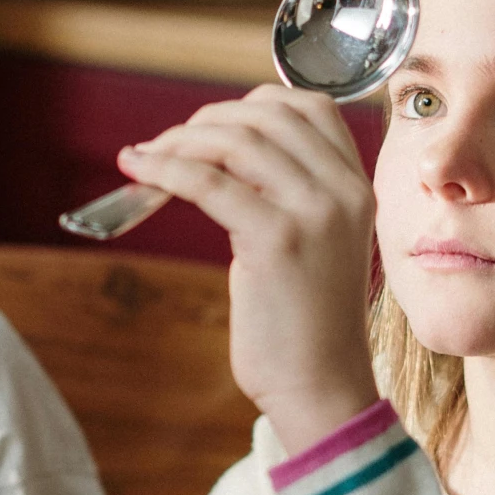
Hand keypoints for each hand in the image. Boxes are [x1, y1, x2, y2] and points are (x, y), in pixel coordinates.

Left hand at [117, 85, 379, 451]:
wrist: (321, 388)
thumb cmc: (305, 325)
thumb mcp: (314, 244)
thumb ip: (287, 196)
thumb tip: (221, 156)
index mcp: (357, 187)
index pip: (308, 106)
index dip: (249, 106)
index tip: (207, 131)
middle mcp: (344, 191)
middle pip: (265, 114)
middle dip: (205, 122)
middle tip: (166, 147)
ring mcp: (314, 212)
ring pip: (235, 140)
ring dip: (179, 142)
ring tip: (147, 160)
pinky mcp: (275, 239)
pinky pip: (208, 181)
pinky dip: (165, 168)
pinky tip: (137, 170)